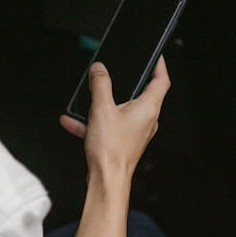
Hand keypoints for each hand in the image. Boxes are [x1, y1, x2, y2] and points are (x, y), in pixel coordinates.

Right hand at [60, 57, 170, 178]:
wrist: (106, 180)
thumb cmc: (111, 150)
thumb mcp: (101, 109)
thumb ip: (100, 85)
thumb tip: (99, 69)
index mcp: (148, 108)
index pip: (161, 80)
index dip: (159, 65)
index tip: (155, 56)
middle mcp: (146, 119)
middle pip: (140, 94)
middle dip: (124, 83)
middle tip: (114, 73)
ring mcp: (135, 131)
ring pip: (120, 109)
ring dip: (102, 104)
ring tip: (86, 100)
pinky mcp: (123, 141)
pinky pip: (108, 124)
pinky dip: (93, 121)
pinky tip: (74, 121)